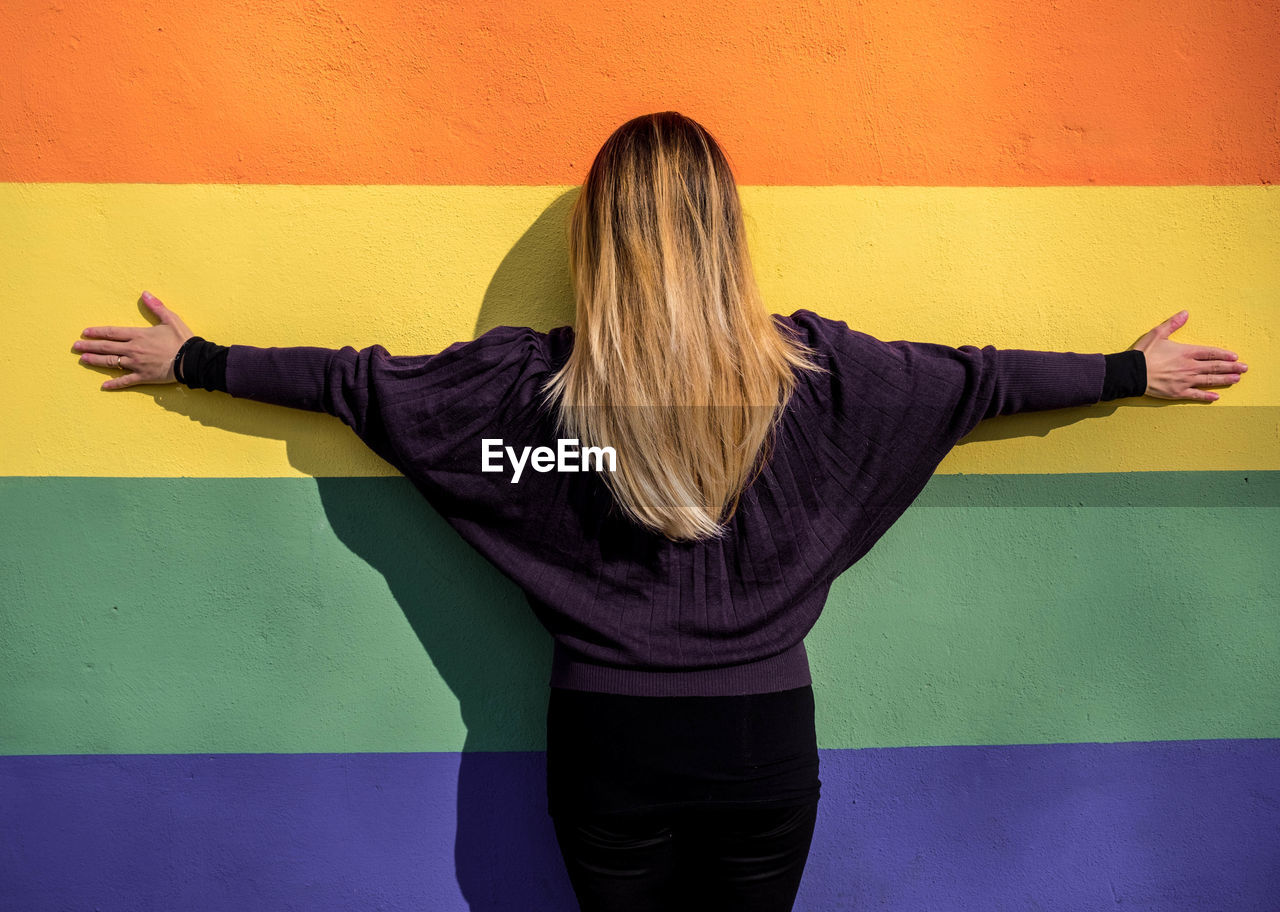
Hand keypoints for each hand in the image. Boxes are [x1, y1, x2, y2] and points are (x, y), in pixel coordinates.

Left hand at [73, 291, 194, 389]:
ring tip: (83, 359)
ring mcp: (137, 364)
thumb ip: (156, 306)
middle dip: (89, 346)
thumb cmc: (183, 339)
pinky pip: (125, 381)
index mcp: (138, 335)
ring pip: (111, 362)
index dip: (97, 332)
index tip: (85, 332)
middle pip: (107, 347)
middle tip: (75, 346)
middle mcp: (133, 349)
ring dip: (95, 361)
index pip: (112, 332)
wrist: (192, 360)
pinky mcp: (144, 377)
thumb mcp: (171, 319)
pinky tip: (104, 386)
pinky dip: (114, 384)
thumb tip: (145, 293)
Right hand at [1132, 310, 1245, 401]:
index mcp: (1186, 352)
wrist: (1132, 373)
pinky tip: (1216, 397)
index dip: (1224, 354)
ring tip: (1236, 379)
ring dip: (1225, 380)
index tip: (1235, 356)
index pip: (1211, 353)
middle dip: (1231, 367)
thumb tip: (1185, 313)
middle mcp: (1190, 367)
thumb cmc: (1143, 353)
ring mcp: (1185, 381)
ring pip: (1210, 380)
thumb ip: (1173, 324)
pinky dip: (1207, 396)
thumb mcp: (1157, 334)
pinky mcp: (1178, 392)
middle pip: (1215, 367)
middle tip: (1244, 368)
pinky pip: (1196, 395)